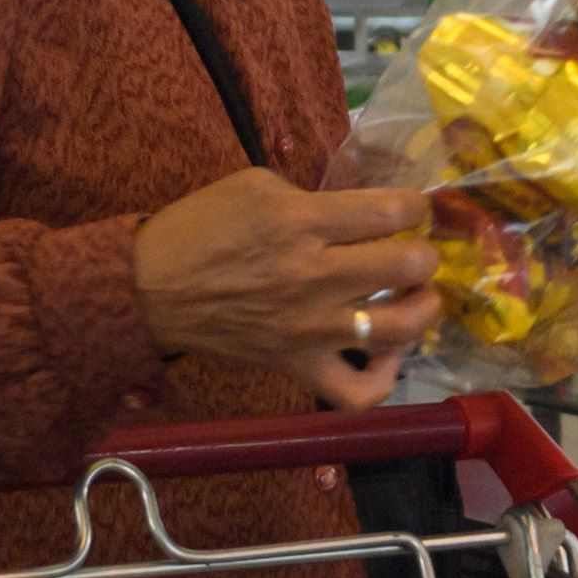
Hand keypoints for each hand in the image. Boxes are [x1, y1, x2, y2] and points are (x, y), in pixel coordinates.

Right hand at [133, 168, 440, 392]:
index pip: (392, 210)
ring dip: (423, 308)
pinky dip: (385, 378)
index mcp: (301, 220)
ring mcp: (310, 328)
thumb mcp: (255, 185)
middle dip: (425, 253)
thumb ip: (313, 196)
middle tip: (414, 252)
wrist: (152, 288)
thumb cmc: (201, 228)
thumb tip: (362, 212)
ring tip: (416, 297)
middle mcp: (314, 275)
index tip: (411, 209)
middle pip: (408, 264)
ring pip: (401, 327)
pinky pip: (358, 391)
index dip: (416, 205)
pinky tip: (386, 355)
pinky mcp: (298, 365)